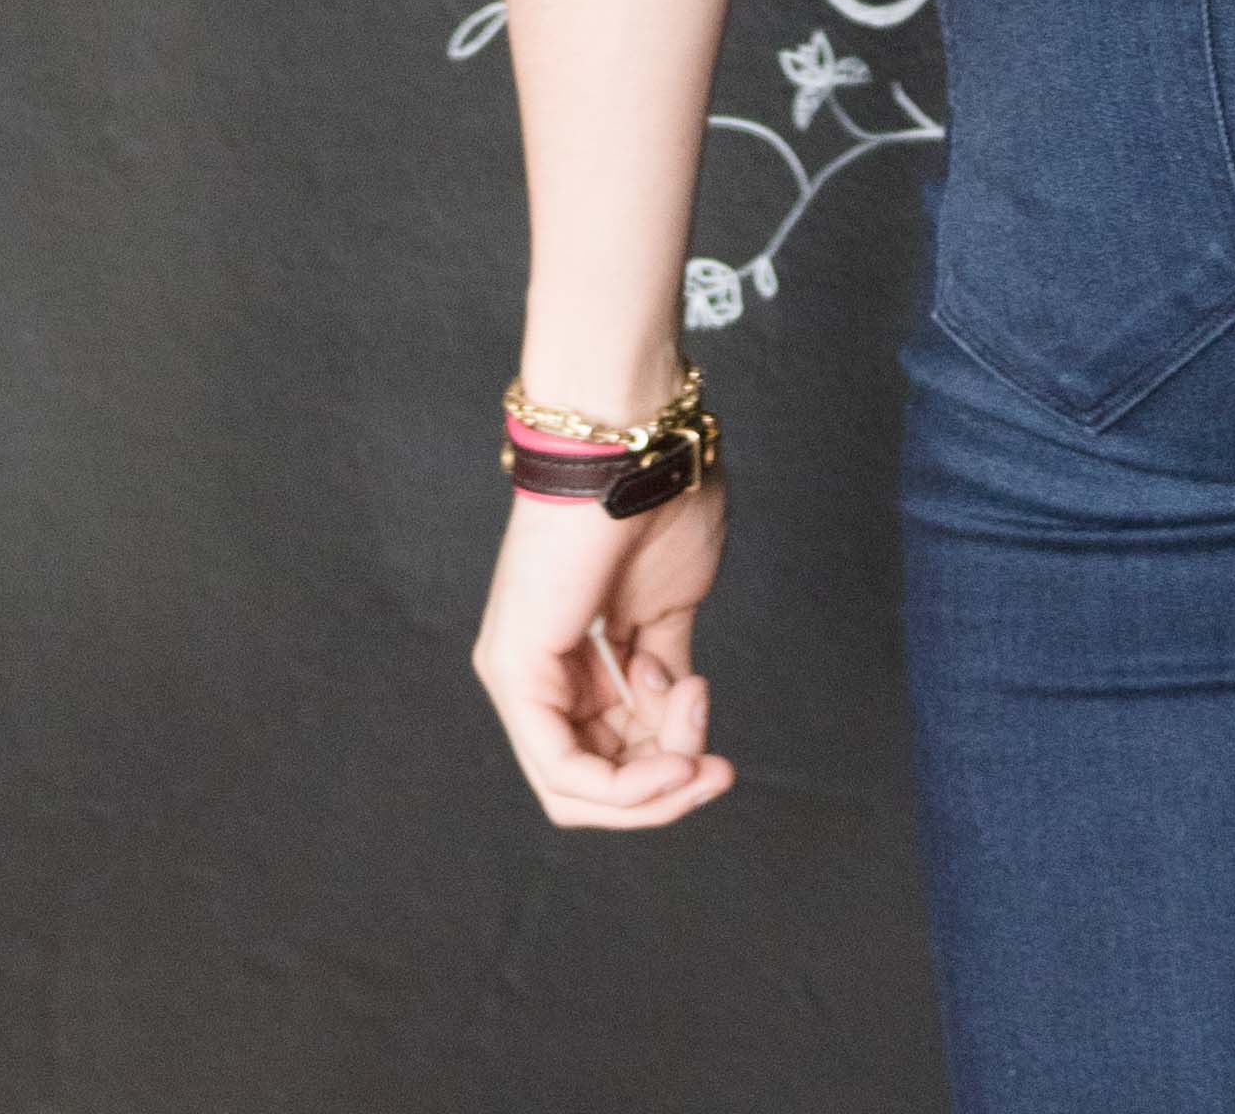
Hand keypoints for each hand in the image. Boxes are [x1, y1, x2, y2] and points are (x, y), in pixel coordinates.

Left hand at [469, 468, 736, 831]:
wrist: (635, 445)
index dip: (667, 774)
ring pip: (578, 789)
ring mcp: (517, 675)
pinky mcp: (514, 672)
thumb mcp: (670, 613)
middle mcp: (535, 674)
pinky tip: (673, 765)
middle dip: (665, 787)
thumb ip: (663, 678)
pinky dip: (626, 787)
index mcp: (570, 658)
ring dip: (654, 787)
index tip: (720, 761)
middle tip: (715, 767)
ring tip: (697, 746)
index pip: (610, 757)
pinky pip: (562, 770)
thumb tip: (675, 734)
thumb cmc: (657, 504)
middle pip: (594, 783)